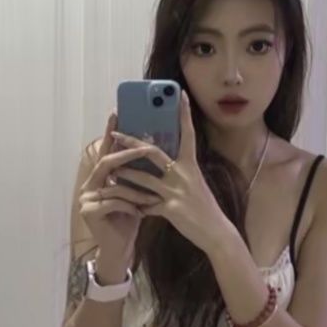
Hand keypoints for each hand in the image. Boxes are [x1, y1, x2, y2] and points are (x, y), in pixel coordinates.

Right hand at [78, 111, 161, 262]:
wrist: (121, 248)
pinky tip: (140, 213)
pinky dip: (130, 207)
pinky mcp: (89, 213)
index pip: (106, 150)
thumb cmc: (130, 217)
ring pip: (114, 185)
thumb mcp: (135, 192)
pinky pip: (114, 203)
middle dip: (127, 154)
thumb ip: (135, 173)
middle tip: (146, 148)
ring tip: (154, 197)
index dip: (111, 132)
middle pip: (106, 162)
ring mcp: (86, 198)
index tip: (117, 112)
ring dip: (137, 192)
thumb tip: (152, 145)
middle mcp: (89, 184)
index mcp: (100, 177)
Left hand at [109, 89, 232, 256]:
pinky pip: (146, 204)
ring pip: (143, 178)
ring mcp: (176, 191)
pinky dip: (135, 205)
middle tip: (116, 134)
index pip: (187, 133)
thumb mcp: (194, 183)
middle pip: (153, 152)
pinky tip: (125, 205)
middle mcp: (184, 174)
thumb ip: (178, 171)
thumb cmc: (203, 206)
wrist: (215, 232)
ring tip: (111, 171)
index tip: (179, 94)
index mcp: (190, 165)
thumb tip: (161, 159)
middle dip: (131, 143)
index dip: (184, 113)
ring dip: (125, 174)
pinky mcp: (171, 209)